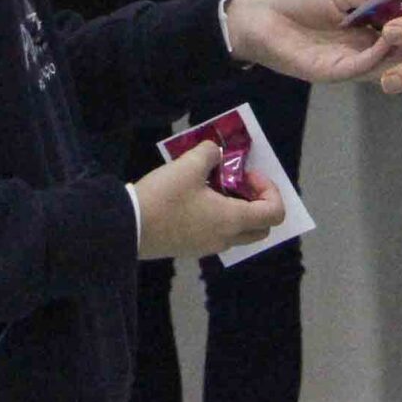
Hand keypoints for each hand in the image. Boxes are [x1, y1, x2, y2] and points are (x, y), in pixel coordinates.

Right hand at [134, 141, 286, 260]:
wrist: (127, 227)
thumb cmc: (164, 197)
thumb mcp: (188, 165)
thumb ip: (210, 153)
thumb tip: (216, 153)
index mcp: (232, 220)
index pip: (274, 213)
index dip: (270, 190)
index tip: (247, 175)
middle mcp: (225, 238)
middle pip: (261, 227)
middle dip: (258, 203)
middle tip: (237, 183)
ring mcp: (208, 247)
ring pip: (239, 233)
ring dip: (238, 211)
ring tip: (215, 187)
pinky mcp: (191, 248)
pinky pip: (219, 235)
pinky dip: (220, 219)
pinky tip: (197, 199)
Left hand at [223, 0, 392, 82]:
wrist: (255, 20)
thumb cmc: (291, 5)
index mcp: (358, 34)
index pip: (393, 34)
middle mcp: (355, 52)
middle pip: (392, 54)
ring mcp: (343, 64)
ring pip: (380, 64)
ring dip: (400, 52)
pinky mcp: (328, 72)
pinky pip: (358, 67)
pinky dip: (376, 57)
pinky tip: (390, 43)